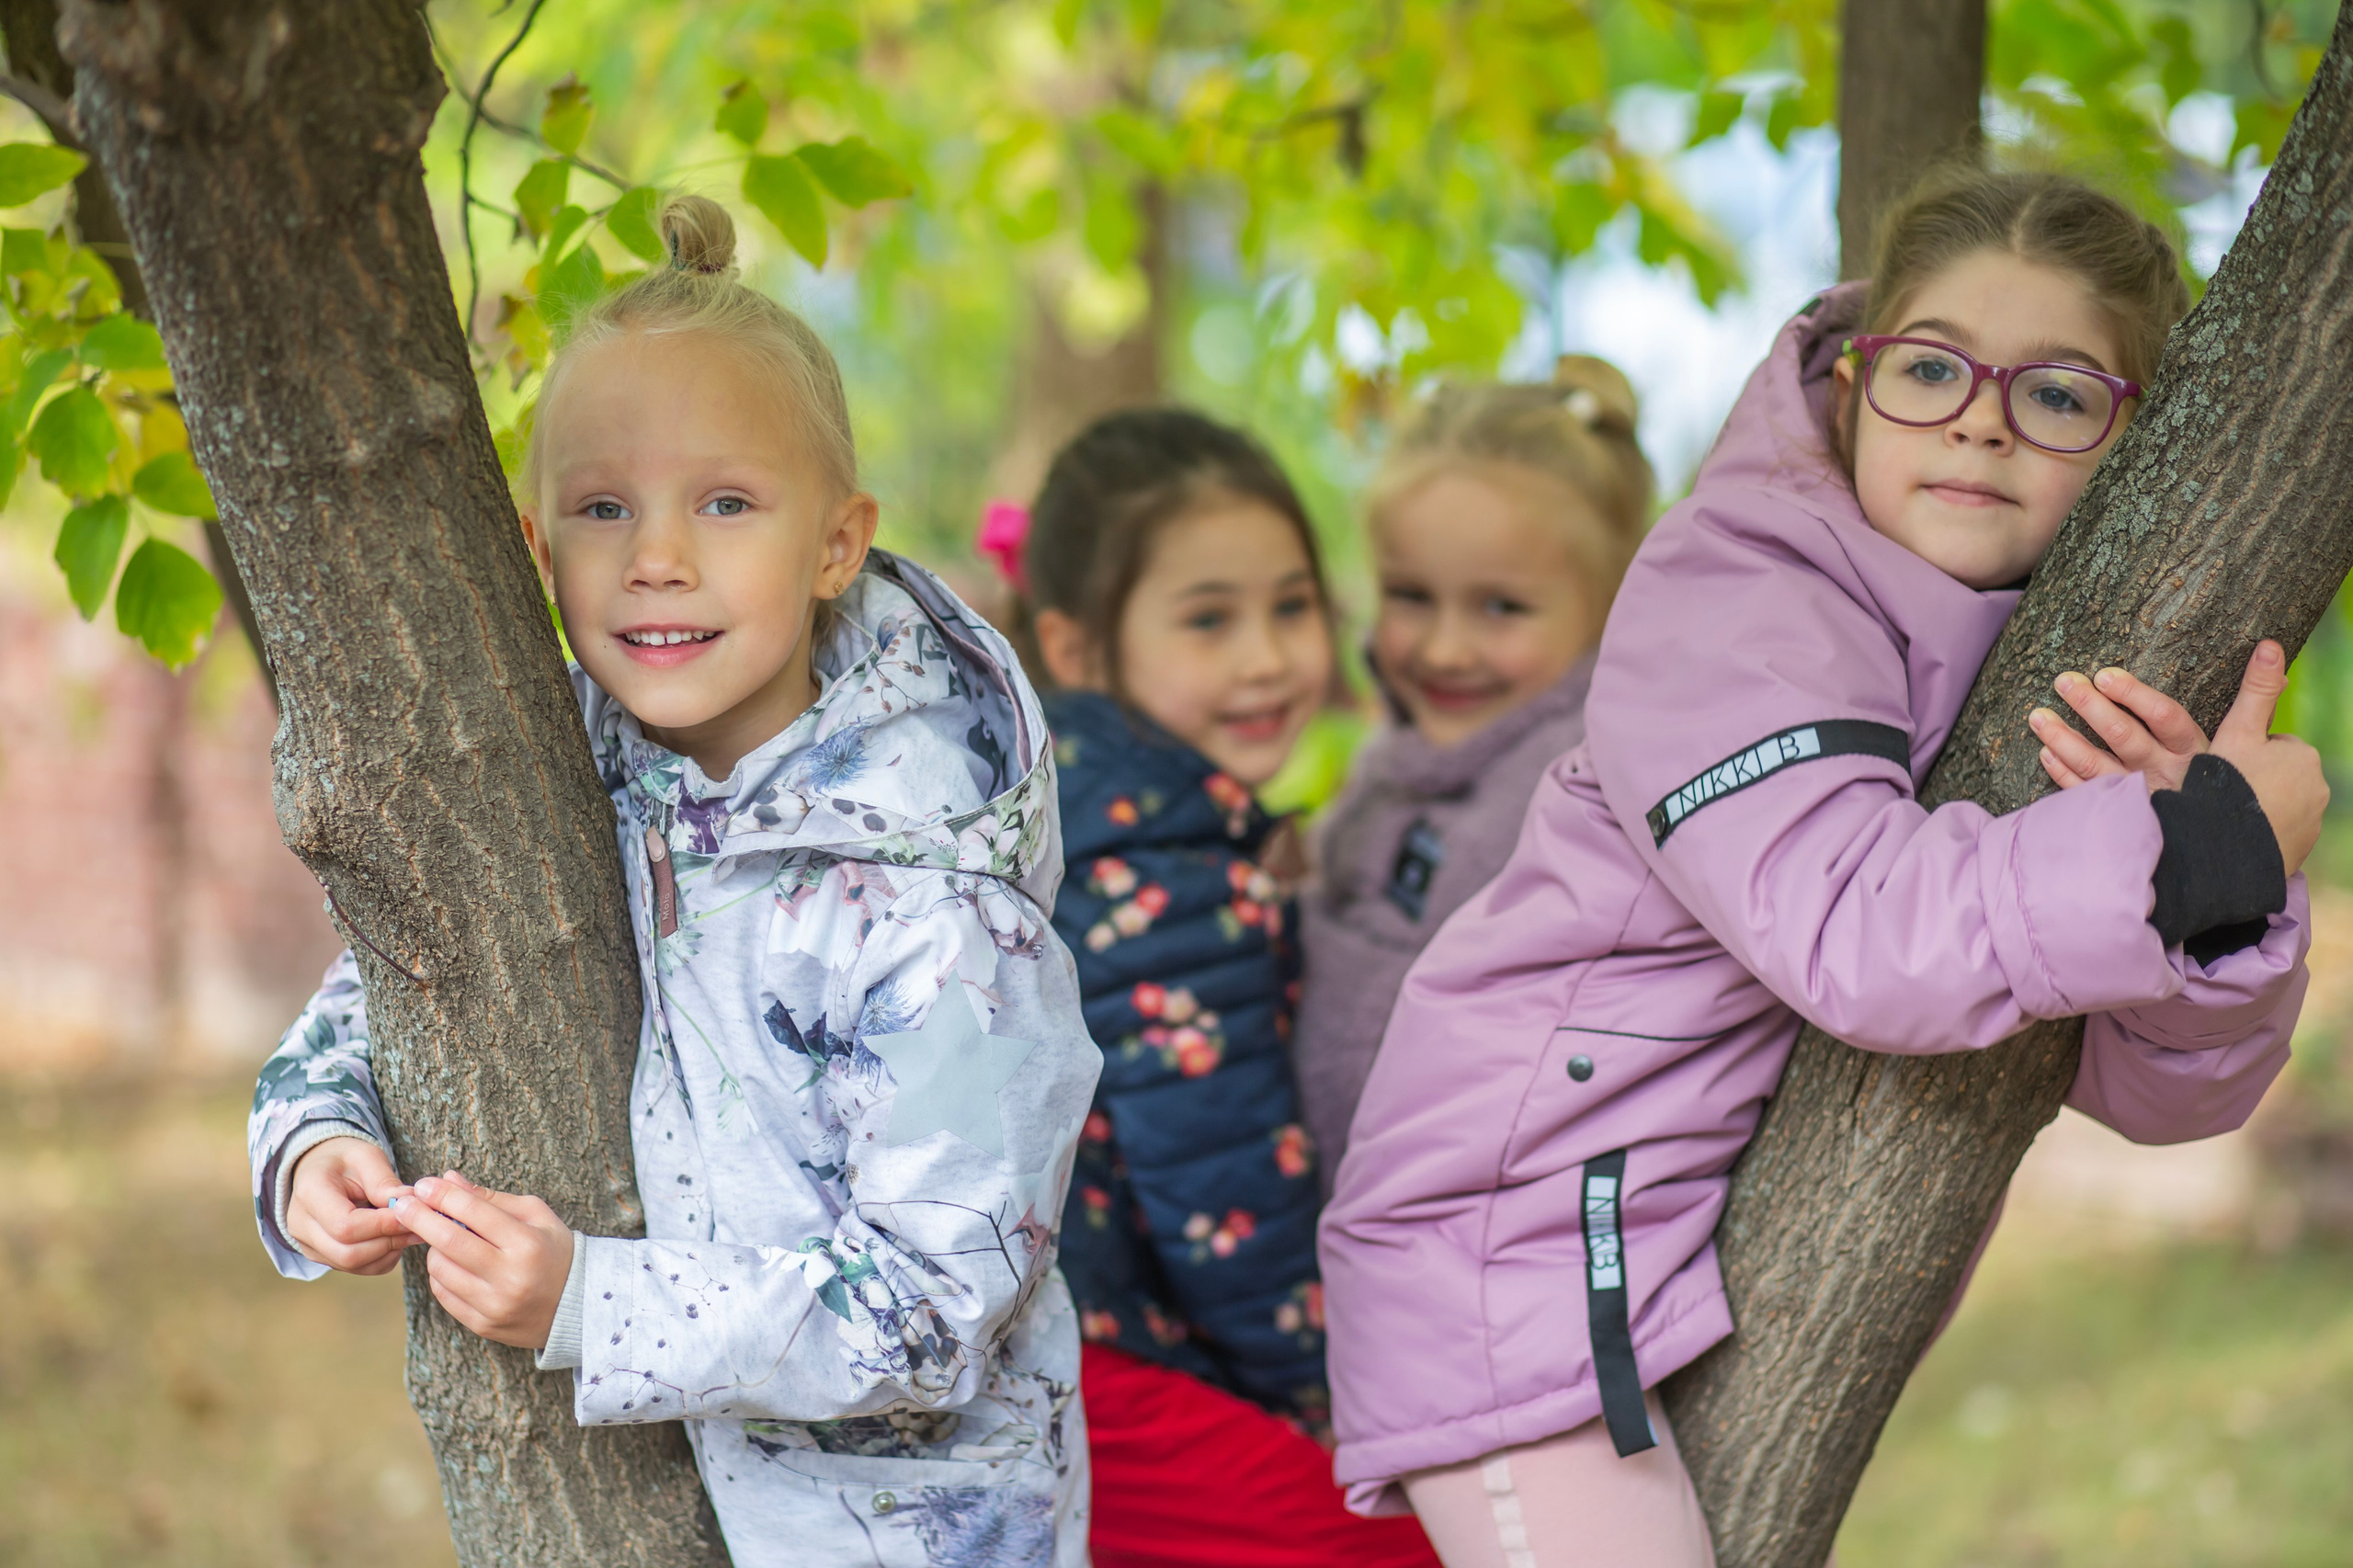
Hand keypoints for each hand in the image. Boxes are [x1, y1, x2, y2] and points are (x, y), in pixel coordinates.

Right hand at [287, 1135, 413, 1275]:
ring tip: (409, 1230)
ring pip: (353, 1265)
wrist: (320, 1169)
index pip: (345, 1226)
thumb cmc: (344, 1160)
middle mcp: (301, 1225)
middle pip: (348, 1253)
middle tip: (418, 1226)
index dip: (382, 1226)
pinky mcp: (322, 1256)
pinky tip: (394, 1238)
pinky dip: (382, 1259)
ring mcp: (309, 1245)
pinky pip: (357, 1269)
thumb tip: (408, 1204)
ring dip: (388, 1252)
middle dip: (388, 1242)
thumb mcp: (366, 1156)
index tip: (411, 1214)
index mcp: (310, 1194)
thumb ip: (384, 1181)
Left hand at [390, 1172, 573, 1349]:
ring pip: (441, 1269)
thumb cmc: (554, 1250)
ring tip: (442, 1238)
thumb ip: (490, 1199)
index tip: (424, 1184)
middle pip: (449, 1241)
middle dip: (420, 1217)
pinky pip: (443, 1294)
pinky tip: (450, 1263)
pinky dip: (440, 1274)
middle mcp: (510, 1276)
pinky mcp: (483, 1324)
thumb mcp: (535, 1216)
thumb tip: (448, 1179)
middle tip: (402, 1202)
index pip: (473, 1212)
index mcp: (527, 1243)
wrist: (579, 1304)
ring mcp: (494, 1304)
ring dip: (433, 1248)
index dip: (443, 1195)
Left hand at [2029, 640, 2327, 874]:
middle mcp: (2169, 775)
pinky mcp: (2128, 821)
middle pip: (2126, 738)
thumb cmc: (2237, 786)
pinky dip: (2066, 778)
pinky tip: (2045, 755)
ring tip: (2037, 716)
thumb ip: (2258, 694)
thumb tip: (2271, 648)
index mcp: (2199, 754)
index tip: (2105, 675)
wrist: (2233, 853)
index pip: (2166, 719)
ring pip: (2099, 768)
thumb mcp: (2252, 740)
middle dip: (2092, 708)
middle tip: (2063, 682)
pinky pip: (2091, 798)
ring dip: (2065, 741)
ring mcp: (2145, 800)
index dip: (2135, 697)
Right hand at [2209, 643, 2327, 875]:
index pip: (2271, 743)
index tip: (2218, 764)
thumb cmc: (2232, 787)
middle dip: (2253, 778)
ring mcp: (2310, 822)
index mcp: (2302, 755)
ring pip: (2278, 802)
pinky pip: (2277, 832)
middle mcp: (2316, 788)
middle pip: (2277, 773)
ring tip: (2222, 813)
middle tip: (2219, 790)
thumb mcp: (2238, 733)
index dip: (2240, 751)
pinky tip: (2233, 835)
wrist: (2230, 856)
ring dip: (2254, 805)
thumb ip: (2256, 691)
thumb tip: (2270, 644)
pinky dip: (2259, 831)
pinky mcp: (2299, 850)